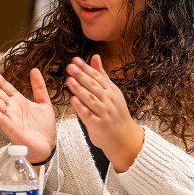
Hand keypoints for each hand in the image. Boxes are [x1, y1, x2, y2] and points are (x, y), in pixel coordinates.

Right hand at [0, 64, 55, 161]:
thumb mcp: (44, 103)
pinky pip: (1, 118)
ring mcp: (10, 118)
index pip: (4, 85)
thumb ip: (39, 87)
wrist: (47, 146)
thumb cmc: (44, 128)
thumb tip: (34, 70)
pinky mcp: (12, 129)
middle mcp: (12, 108)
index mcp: (19, 101)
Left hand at [66, 56, 143, 171]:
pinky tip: (73, 100)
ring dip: (79, 89)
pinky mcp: (98, 124)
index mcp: (111, 91)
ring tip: (69, 80)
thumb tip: (95, 57)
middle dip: (81, 76)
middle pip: (93, 86)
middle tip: (71, 67)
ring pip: (90, 99)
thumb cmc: (116, 114)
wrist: (124, 137)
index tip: (75, 60)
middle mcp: (108, 101)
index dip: (86, 68)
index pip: (97, 76)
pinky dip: (81, 107)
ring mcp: (104, 113)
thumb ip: (101, 75)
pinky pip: (88, 115)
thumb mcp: (112, 92)